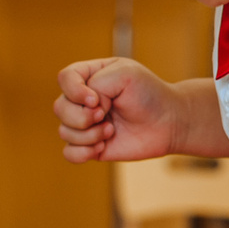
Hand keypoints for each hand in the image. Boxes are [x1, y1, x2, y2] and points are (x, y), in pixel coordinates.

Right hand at [54, 58, 187, 162]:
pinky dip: (83, 152)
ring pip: (64, 131)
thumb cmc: (149, 93)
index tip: (97, 99)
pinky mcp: (90, 146)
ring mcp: (85, 124)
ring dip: (89, 134)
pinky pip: (69, 153)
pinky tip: (102, 147)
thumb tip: (84, 109)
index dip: (75, 91)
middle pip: (60, 107)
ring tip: (111, 131)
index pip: (64, 79)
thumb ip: (96, 83)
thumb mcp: (125, 74)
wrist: (168, 122)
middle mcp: (83, 100)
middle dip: (82, 116)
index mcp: (90, 76)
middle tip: (106, 115)